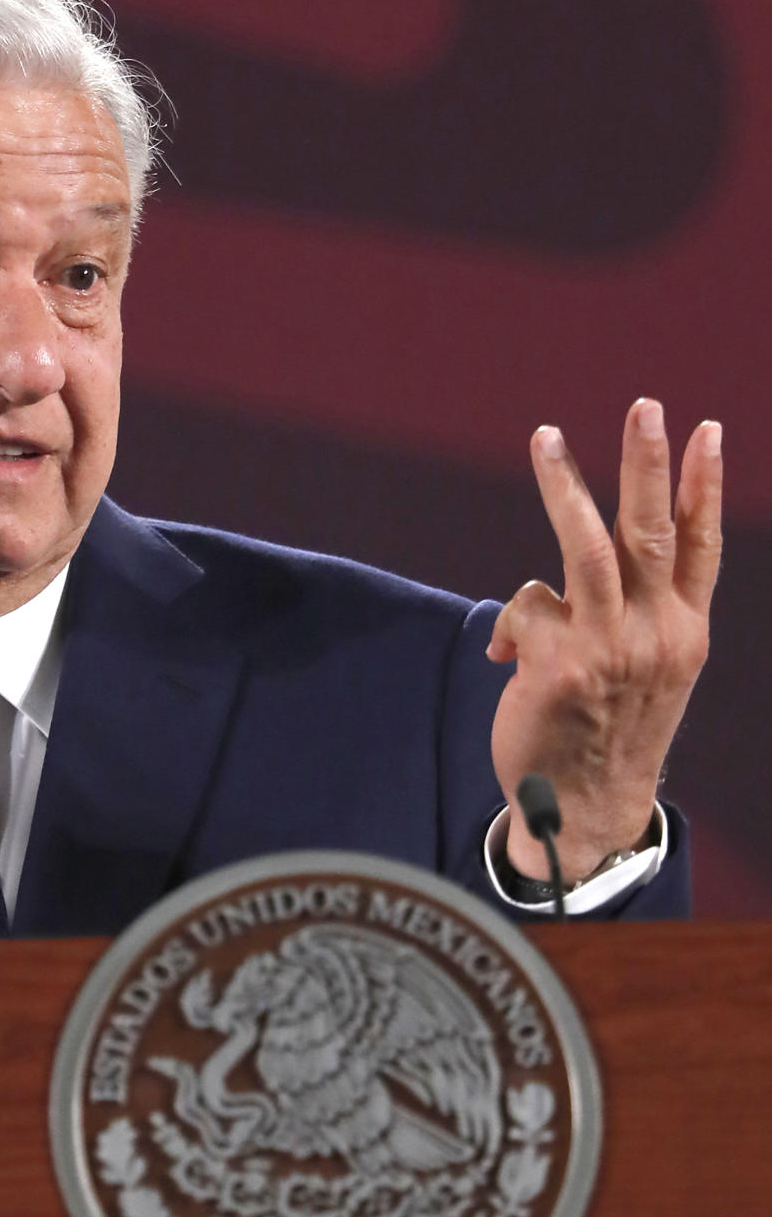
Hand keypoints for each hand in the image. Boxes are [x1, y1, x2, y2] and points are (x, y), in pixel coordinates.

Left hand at [488, 398, 720, 883]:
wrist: (586, 810)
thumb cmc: (605, 732)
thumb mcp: (641, 673)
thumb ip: (619, 619)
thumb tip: (548, 591)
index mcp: (684, 631)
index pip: (700, 547)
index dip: (704, 486)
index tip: (708, 429)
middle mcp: (656, 634)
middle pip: (651, 531)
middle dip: (647, 463)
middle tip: (645, 406)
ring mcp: (610, 648)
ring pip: (586, 546)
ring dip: (565, 485)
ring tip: (546, 437)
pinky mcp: (559, 665)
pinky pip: (528, 606)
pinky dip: (514, 621)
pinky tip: (507, 654)